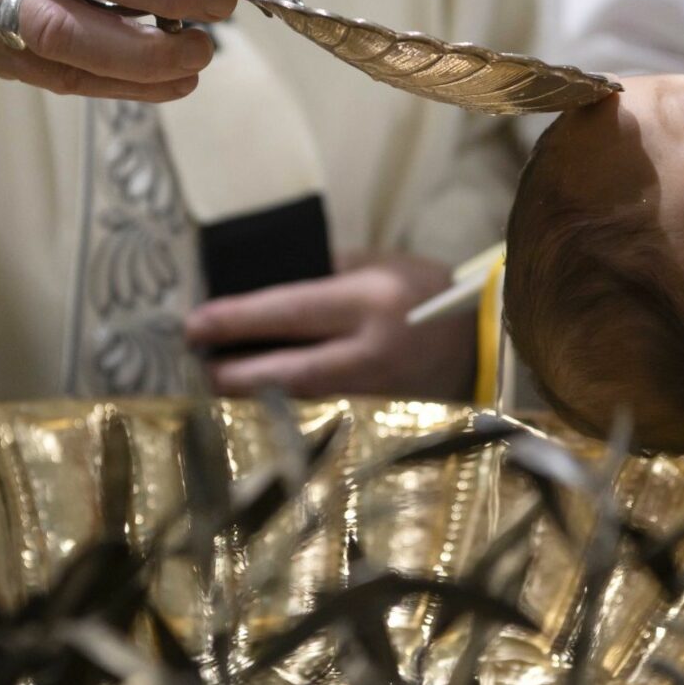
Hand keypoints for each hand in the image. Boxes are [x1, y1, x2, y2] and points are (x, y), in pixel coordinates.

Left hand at [183, 254, 475, 399]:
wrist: (489, 340)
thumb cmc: (426, 291)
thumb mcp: (377, 264)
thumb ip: (321, 273)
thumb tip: (254, 286)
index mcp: (370, 300)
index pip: (290, 312)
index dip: (237, 322)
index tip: (194, 326)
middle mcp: (373, 351)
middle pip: (288, 371)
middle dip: (235, 373)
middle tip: (199, 367)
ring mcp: (379, 393)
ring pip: (301, 401)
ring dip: (256, 395)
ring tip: (218, 383)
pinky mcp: (383, 420)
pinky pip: (323, 415)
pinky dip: (288, 408)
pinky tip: (260, 402)